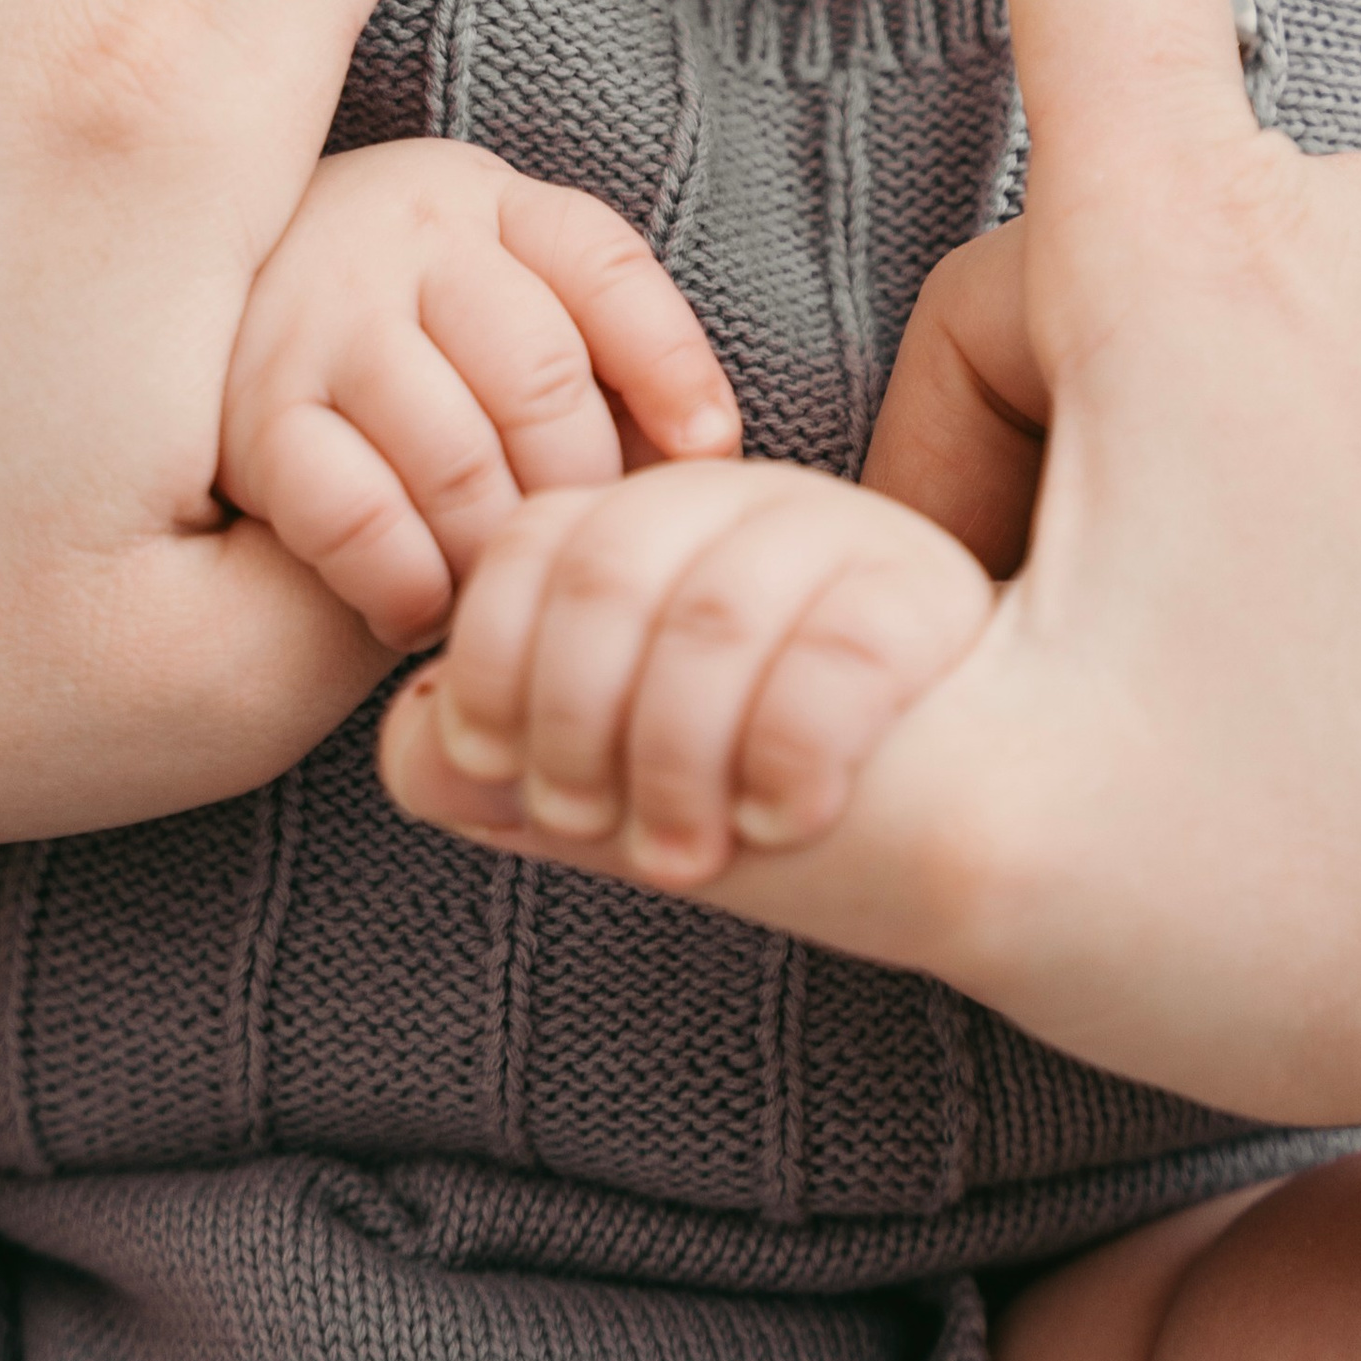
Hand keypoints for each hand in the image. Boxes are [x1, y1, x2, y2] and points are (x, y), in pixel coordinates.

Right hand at [221, 140, 739, 650]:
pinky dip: (407, 584)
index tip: (709, 455)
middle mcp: (401, 235)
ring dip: (494, 551)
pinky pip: (357, 518)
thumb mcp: (500, 297)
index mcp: (483, 199)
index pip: (604, 266)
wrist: (196, 310)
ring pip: (457, 460)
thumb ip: (598, 357)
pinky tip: (418, 605)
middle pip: (541, 379)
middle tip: (576, 550)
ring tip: (501, 583)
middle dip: (578, 492)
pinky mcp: (252, 412)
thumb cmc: (401, 332)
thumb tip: (704, 459)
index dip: (675, 368)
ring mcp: (318, 316)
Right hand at [389, 0, 1360, 1360]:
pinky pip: (1340, 374)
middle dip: (990, 466)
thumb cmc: (1346, 897)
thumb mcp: (972, 849)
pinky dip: (1272, 489)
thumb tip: (450, 741)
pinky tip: (1319, 668)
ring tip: (1194, 701)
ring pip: (1197, 333)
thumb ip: (698, 767)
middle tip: (1045, 688)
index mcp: (1204, 274)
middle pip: (1061, 272)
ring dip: (1128, 490)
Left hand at [423, 461, 989, 884]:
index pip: (526, 547)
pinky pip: (836, 654)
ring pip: (714, 617)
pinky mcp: (928, 592)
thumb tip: (418, 741)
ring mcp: (839, 532)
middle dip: (575, 726)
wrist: (942, 836)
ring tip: (687, 861)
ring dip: (678, 765)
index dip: (490, 670)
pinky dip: (791, 757)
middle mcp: (735, 500)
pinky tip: (784, 820)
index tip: (506, 778)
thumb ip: (482, 761)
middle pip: (606, 576)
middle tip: (590, 831)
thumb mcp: (598, 783)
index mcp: (641, 523)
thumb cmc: (747, 796)